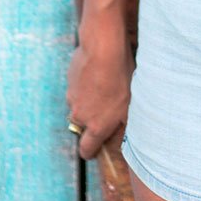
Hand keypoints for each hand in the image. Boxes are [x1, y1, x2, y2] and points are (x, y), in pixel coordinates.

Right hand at [66, 12, 133, 160]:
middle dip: (91, 121)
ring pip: (79, 106)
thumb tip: (123, 137)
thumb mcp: (130, 105)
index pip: (86, 150)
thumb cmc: (121, 78)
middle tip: (107, 107)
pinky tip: (98, 72)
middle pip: (82, 126)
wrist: (103, 50)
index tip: (94, 148)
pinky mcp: (69, 81)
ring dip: (89, 101)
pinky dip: (85, 85)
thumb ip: (124, 125)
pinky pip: (77, 89)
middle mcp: (80, 116)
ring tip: (105, 85)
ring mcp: (72, 98)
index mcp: (96, 126)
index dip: (90, 151)